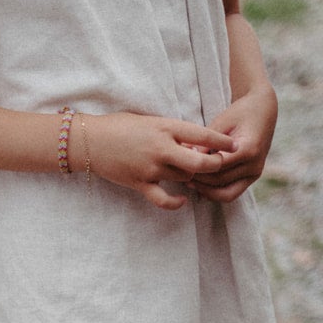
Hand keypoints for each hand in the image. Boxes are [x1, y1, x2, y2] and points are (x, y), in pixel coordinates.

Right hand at [86, 112, 237, 210]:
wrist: (90, 141)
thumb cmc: (119, 126)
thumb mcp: (150, 121)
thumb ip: (170, 131)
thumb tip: (191, 140)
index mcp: (165, 127)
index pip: (202, 135)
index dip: (221, 142)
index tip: (233, 145)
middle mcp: (161, 148)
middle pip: (199, 162)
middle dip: (215, 165)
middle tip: (222, 166)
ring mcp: (150, 168)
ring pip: (184, 177)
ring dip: (192, 178)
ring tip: (197, 176)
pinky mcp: (139, 183)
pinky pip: (163, 198)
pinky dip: (175, 202)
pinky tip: (182, 200)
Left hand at [189, 85, 277, 202]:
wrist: (263, 111)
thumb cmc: (239, 113)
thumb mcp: (221, 123)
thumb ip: (206, 143)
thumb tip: (187, 159)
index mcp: (248, 149)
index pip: (217, 166)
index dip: (197, 167)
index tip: (180, 164)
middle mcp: (255, 165)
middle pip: (220, 181)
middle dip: (199, 180)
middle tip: (180, 175)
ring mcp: (255, 173)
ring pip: (225, 193)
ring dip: (205, 190)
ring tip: (188, 182)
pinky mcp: (252, 177)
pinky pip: (231, 193)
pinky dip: (215, 193)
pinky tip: (199, 186)